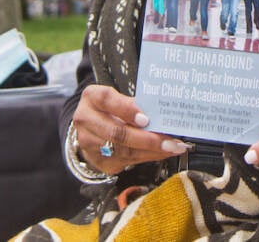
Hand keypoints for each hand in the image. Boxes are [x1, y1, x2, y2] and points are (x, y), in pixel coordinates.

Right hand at [72, 84, 188, 174]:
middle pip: (117, 132)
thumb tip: (160, 113)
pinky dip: (147, 157)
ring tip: (172, 148)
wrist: (91, 126)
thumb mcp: (117, 98)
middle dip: (147, 139)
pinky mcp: (97, 160)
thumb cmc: (109, 108)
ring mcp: (89, 143)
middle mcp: (86, 120)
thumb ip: (134, 104)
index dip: (127, 110)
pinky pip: (125, 161)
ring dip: (151, 151)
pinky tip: (161, 153)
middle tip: (169, 141)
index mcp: (92, 97)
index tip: (147, 119)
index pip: (107, 100)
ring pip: (123, 151)